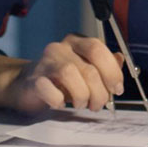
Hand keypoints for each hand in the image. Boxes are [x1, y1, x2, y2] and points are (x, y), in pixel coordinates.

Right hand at [2, 33, 123, 113]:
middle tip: (98, 104)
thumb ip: (105, 65)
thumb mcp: (86, 69)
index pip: (98, 49)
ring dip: (81, 96)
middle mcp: (61, 48)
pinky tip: (60, 103)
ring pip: (70, 75)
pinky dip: (58, 99)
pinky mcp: (33, 79)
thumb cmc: (62, 79)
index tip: (117, 89)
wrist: (27, 86)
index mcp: (77, 42)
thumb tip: (120, 59)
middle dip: (100, 91)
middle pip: (88, 67)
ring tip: (81, 105)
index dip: (112, 71)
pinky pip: (49, 89)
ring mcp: (45, 62)